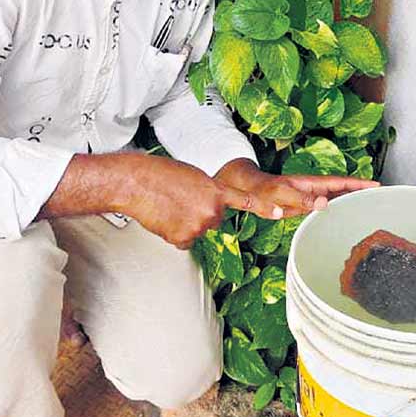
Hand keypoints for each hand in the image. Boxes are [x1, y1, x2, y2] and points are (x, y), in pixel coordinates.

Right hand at [116, 154, 254, 249]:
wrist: (135, 184)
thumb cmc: (159, 175)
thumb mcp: (193, 177)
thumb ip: (209, 193)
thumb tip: (210, 209)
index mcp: (215, 190)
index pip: (245, 200)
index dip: (264, 207)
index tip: (280, 212)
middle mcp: (211, 210)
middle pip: (215, 220)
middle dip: (202, 213)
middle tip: (181, 201)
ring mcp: (198, 227)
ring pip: (199, 231)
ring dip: (187, 223)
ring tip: (170, 207)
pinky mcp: (184, 239)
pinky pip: (185, 241)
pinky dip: (176, 233)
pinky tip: (165, 219)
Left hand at [214, 158, 379, 218]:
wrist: (250, 192)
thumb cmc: (264, 190)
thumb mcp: (281, 193)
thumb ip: (301, 199)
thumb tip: (324, 203)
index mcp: (312, 183)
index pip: (340, 182)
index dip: (358, 183)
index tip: (376, 185)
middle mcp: (314, 189)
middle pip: (343, 190)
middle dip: (361, 192)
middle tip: (380, 198)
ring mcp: (310, 198)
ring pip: (335, 200)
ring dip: (350, 203)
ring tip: (369, 209)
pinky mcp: (304, 207)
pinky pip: (325, 209)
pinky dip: (337, 212)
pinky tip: (345, 219)